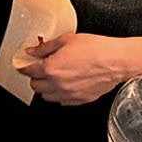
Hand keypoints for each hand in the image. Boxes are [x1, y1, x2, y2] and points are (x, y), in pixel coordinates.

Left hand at [18, 33, 141, 104]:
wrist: (118, 60)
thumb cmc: (96, 48)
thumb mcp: (66, 40)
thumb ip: (45, 47)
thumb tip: (32, 51)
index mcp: (51, 68)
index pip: (28, 71)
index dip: (24, 67)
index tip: (23, 65)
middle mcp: (58, 84)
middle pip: (35, 86)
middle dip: (34, 77)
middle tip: (38, 69)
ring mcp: (70, 94)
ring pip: (47, 96)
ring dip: (45, 88)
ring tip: (51, 78)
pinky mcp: (81, 99)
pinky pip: (63, 102)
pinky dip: (60, 95)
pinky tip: (64, 85)